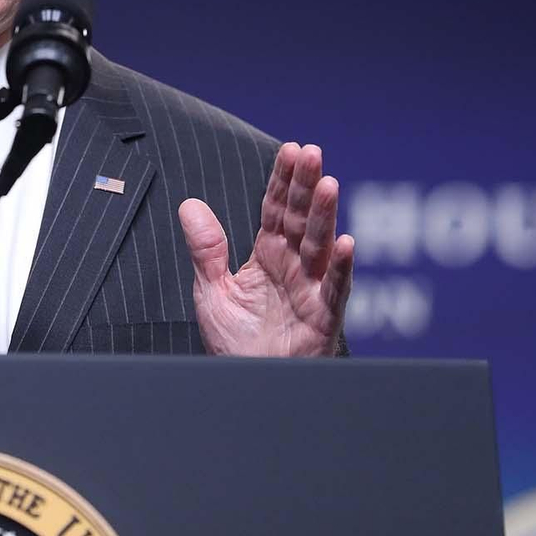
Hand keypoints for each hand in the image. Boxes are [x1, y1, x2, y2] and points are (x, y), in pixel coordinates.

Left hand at [178, 142, 352, 356]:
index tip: (291, 150)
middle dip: (307, 186)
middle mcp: (294, 266)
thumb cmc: (237, 343)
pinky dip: (342, 268)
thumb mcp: (212, 291)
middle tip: (313, 153)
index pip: (278, 209)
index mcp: (269, 255)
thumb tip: (189, 205)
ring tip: (329, 185)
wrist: (247, 385)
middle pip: (302, 219)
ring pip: (321, 246)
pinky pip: (335, 290)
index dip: (284, 180)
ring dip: (326, 216)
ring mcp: (312, 290)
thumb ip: (206, 249)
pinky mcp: (323, 318)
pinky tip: (346, 244)